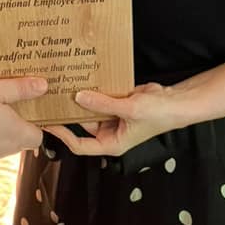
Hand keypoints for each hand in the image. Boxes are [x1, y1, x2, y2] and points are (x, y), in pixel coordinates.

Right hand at [0, 77, 46, 160]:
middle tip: (12, 106)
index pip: (38, 137)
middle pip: (20, 141)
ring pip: (2, 143)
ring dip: (0, 130)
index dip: (38, 126)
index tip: (35, 112)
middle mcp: (5, 148)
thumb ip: (21, 88)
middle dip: (18, 126)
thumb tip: (42, 86)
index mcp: (17, 134)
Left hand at [44, 83, 177, 156]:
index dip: (63, 135)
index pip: (80, 145)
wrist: (175, 101)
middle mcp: (110, 132)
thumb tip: (80, 97)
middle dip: (70, 112)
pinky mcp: (116, 104)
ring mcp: (112, 118)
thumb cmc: (159, 114)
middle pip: (82, 124)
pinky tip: (82, 79)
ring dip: (81, 99)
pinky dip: (92, 90)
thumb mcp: (129, 109)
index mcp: (112, 144)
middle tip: (53, 99)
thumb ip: (103, 104)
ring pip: (90, 109)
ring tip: (64, 86)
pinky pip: (99, 98)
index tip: (49, 123)